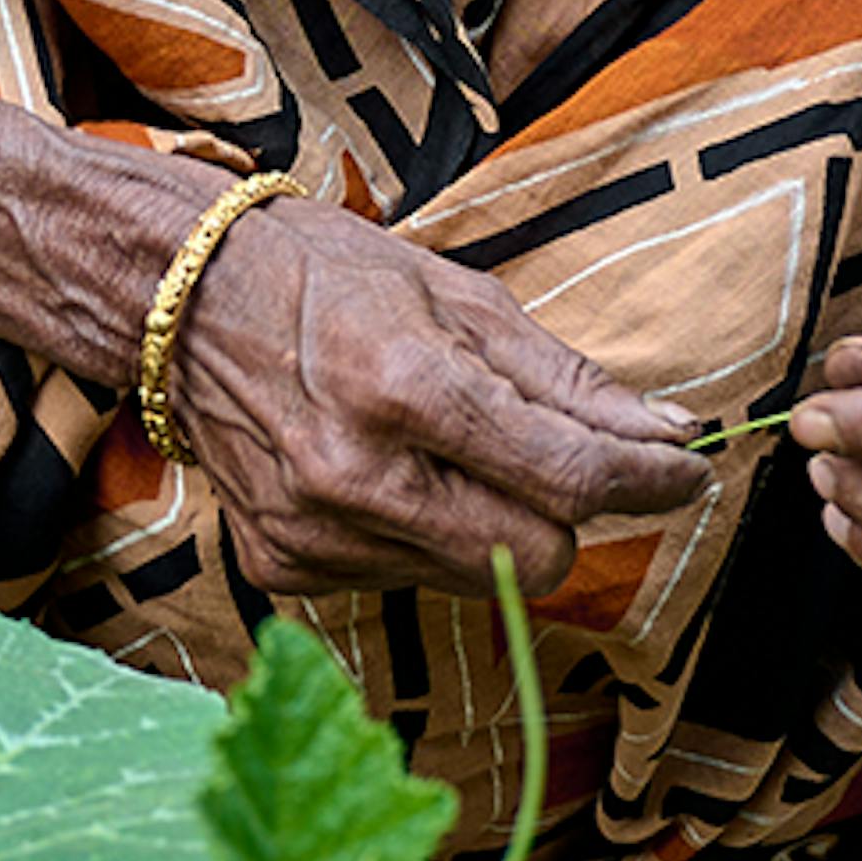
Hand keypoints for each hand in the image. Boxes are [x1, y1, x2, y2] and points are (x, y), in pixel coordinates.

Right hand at [164, 200, 704, 603]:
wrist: (179, 302)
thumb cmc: (328, 278)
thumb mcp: (457, 295)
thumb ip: (566, 379)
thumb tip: (668, 437)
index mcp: (404, 387)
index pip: (570, 475)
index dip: (648, 480)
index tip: (682, 472)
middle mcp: (355, 475)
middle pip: (536, 555)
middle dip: (566, 512)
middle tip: (550, 457)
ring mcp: (313, 533)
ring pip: (476, 579)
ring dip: (491, 527)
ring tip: (440, 454)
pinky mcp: (284, 567)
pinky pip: (404, 582)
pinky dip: (419, 541)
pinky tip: (381, 479)